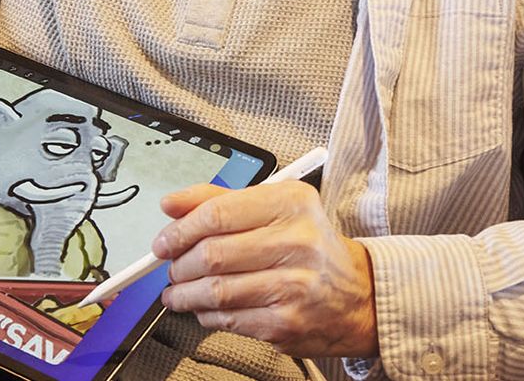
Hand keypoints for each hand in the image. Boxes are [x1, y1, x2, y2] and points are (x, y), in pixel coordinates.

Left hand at [152, 180, 377, 357]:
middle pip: (211, 254)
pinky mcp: (285, 323)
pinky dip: (205, 315)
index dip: (180, 229)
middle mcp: (296, 242)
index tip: (164, 240)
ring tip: (179, 291)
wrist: (358, 297)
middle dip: (179, 264)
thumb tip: (172, 204)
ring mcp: (292, 286)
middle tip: (172, 266)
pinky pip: (227, 319)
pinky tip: (205, 307)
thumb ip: (221, 201)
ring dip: (184, 293)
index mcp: (291, 204)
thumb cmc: (311, 248)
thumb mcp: (276, 208)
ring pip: (214, 291)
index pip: (218, 213)